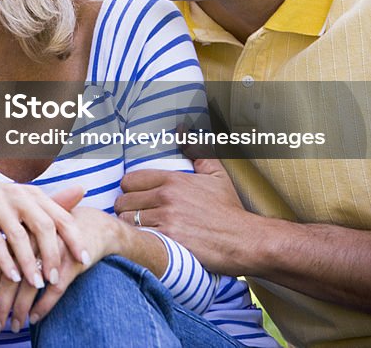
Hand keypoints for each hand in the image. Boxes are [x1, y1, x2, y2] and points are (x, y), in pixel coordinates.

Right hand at [0, 178, 85, 291]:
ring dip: (28, 263)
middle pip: (42, 226)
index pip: (60, 216)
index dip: (74, 238)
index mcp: (31, 193)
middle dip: (51, 255)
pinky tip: (13, 277)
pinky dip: (5, 261)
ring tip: (36, 284)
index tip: (85, 261)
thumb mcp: (23, 199)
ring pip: (17, 236)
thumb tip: (83, 190)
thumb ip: (51, 201)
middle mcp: (16, 195)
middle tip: (55, 279)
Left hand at [0, 205, 118, 332]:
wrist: (92, 224)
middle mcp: (30, 244)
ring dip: (20, 310)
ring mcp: (51, 251)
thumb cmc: (52, 237)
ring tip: (13, 327)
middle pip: (9, 279)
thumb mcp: (28, 244)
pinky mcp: (71, 260)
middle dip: (0, 307)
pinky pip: (55, 288)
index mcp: (16, 238)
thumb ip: (8, 260)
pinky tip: (35, 318)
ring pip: (30, 286)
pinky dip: (44, 305)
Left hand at [114, 158, 253, 272]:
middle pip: (124, 201)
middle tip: (137, 216)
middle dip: (127, 209)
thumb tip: (183, 129)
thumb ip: (197, 151)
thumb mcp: (216, 175)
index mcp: (173, 180)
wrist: (246, 240)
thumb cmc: (229, 209)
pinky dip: (140, 240)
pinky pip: (139, 237)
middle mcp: (166, 197)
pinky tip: (148, 241)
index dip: (130, 190)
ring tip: (142, 229)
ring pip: (128, 220)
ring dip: (131, 226)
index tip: (137, 198)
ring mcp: (166, 219)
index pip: (129, 180)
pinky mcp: (168, 240)